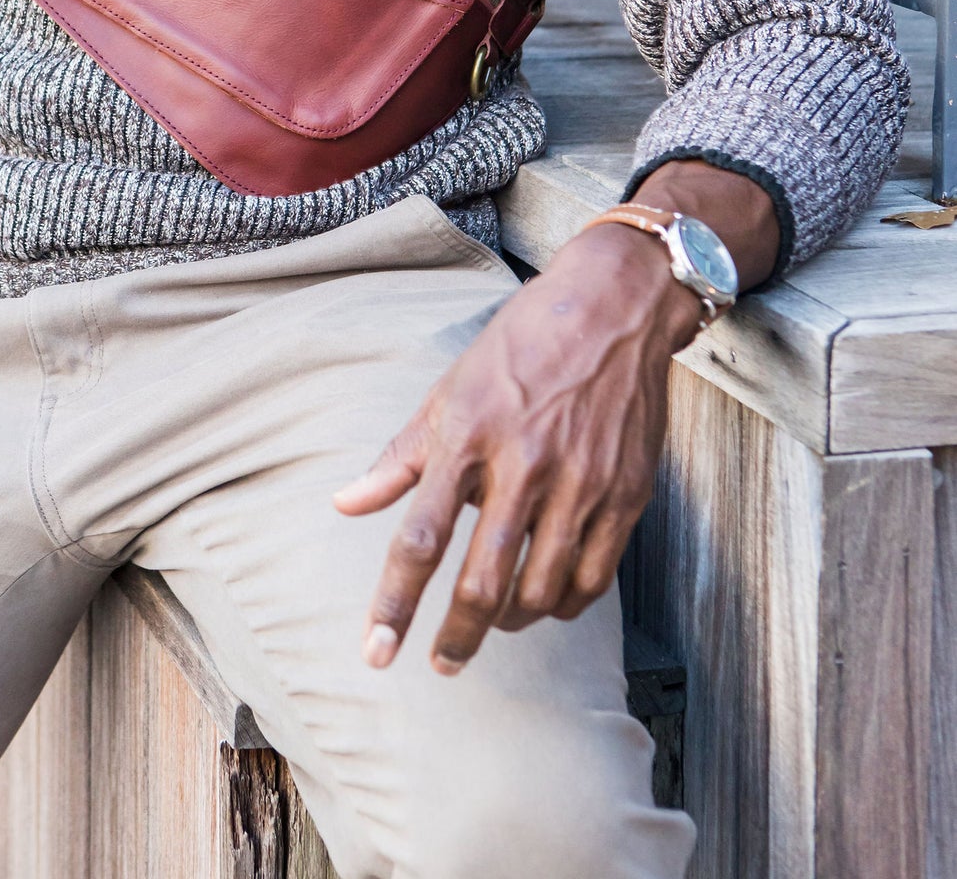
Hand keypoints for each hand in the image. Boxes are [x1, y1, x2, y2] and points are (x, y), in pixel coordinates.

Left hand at [333, 164, 777, 674]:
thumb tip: (345, 504)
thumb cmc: (522, 345)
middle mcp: (524, 462)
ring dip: (508, 622)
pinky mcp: (627, 494)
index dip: (395, 603)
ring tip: (491, 620)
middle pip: (481, 582)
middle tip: (441, 663)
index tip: (377, 652)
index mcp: (469, 433)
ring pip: (539, 591)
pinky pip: (592, 579)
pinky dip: (563, 604)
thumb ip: (400, 456)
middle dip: (454, 638)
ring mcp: (581, 481)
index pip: (422, 537)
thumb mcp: (450, 388)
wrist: (614, 307)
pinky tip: (545, 600)